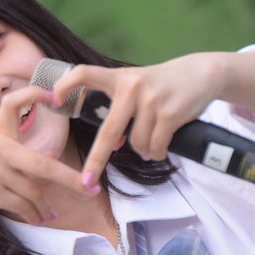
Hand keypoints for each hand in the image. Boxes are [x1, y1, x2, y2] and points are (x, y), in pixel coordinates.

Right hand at [0, 84, 91, 225]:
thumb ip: (22, 156)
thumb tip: (54, 154)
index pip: (13, 103)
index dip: (34, 94)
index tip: (55, 95)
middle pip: (43, 164)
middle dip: (71, 180)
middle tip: (91, 189)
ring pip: (34, 192)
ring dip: (45, 207)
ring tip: (50, 216)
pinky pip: (23, 205)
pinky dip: (34, 215)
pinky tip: (38, 220)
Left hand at [51, 53, 227, 183]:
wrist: (201, 73)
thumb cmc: (163, 84)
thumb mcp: (138, 85)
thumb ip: (122, 110)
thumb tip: (114, 146)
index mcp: (118, 78)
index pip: (85, 73)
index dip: (67, 85)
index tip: (53, 99)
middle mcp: (131, 87)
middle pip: (109, 132)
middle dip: (96, 160)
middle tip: (87, 180)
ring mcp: (151, 100)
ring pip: (137, 144)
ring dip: (144, 151)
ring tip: (153, 140)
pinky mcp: (170, 113)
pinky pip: (155, 147)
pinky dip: (157, 153)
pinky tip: (162, 145)